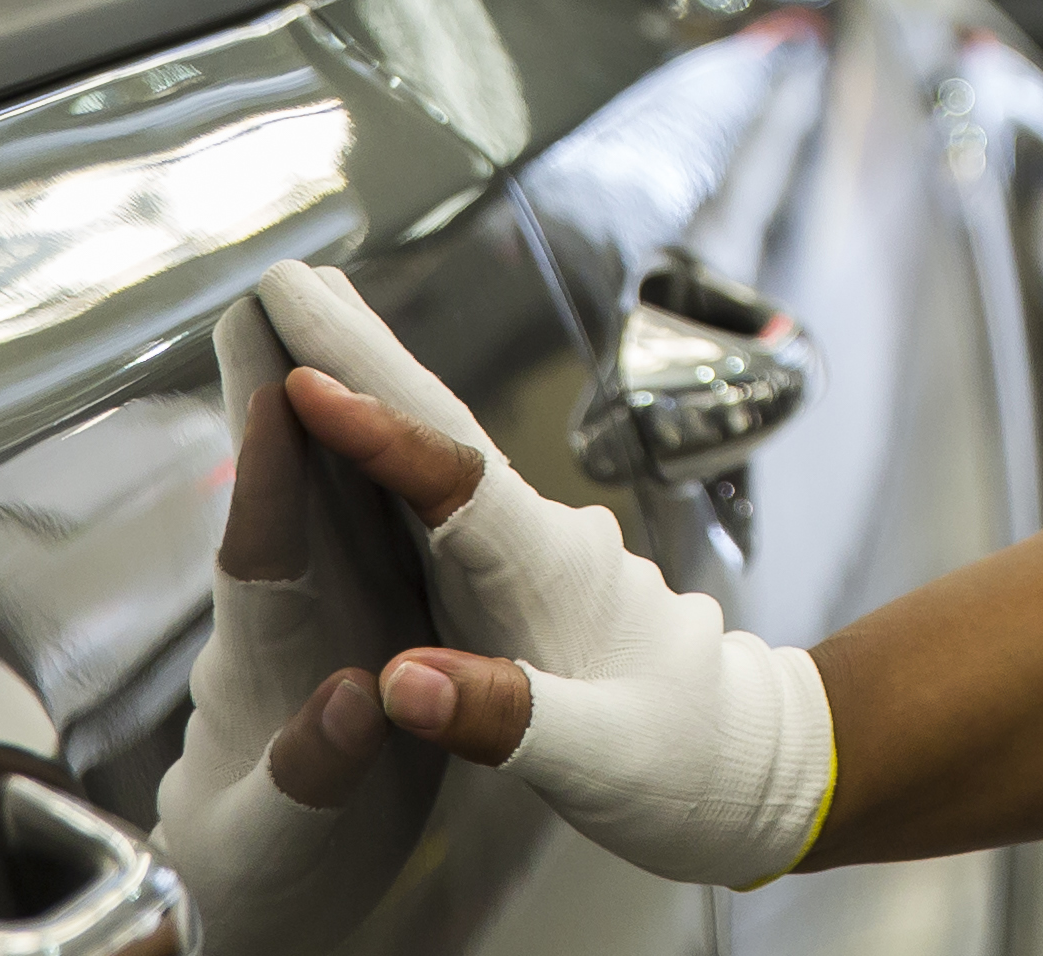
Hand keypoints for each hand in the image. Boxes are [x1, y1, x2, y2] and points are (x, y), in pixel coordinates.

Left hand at [154, 293, 446, 954]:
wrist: (257, 901)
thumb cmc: (258, 877)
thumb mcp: (287, 841)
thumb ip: (311, 771)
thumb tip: (358, 699)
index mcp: (270, 664)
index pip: (264, 546)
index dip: (271, 464)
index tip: (279, 379)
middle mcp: (285, 620)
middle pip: (282, 487)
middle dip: (276, 385)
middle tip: (274, 289)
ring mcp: (315, 617)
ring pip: (315, 493)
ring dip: (315, 404)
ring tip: (318, 318)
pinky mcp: (348, 626)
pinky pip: (356, 526)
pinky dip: (363, 462)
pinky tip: (381, 421)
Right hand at [256, 262, 841, 890]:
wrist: (757, 762)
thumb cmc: (688, 762)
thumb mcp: (598, 760)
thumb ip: (502, 717)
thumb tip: (395, 680)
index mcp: (552, 569)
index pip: (450, 480)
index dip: (375, 432)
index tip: (303, 377)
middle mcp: (545, 536)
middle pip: (440, 430)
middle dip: (363, 354)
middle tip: (286, 279)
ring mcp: (539, 544)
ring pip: (441, 448)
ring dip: (374, 383)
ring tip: (303, 318)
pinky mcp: (530, 567)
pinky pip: (448, 487)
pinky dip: (395, 443)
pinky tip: (357, 429)